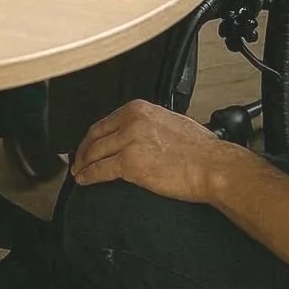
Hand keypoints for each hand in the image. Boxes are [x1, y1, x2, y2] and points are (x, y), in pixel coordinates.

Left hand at [72, 100, 238, 202]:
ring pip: (96, 152)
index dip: (93, 135)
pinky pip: (102, 169)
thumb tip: (138, 134)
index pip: (106, 121)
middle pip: (96, 135)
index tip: (88, 143)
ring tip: (78, 172)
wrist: (212, 165)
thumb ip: (149, 124)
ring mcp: (129, 141)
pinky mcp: (130, 164)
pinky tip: (84, 180)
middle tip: (77, 159)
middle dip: (83, 149)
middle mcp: (131, 121)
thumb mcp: (169, 122)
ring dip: (83, 163)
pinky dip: (89, 175)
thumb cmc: (200, 148)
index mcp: (139, 108)